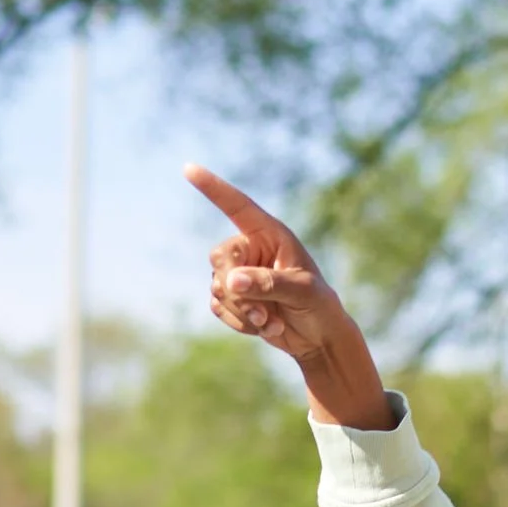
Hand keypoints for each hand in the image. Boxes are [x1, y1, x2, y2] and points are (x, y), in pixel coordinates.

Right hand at [190, 166, 393, 430]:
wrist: (319, 338)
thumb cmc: (319, 306)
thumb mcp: (302, 292)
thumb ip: (268, 283)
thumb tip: (231, 281)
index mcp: (270, 234)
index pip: (237, 206)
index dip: (213, 188)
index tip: (188, 168)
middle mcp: (251, 249)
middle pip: (220, 258)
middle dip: (237, 289)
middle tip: (263, 313)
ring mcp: (239, 274)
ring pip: (218, 287)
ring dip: (243, 311)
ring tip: (272, 323)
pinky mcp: (232, 299)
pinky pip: (218, 307)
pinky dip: (239, 323)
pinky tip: (265, 329)